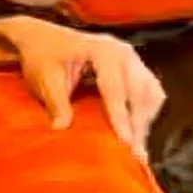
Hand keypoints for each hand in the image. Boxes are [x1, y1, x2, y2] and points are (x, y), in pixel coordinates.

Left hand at [0, 18, 165, 158]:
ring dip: (145, 119)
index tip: (124, 142)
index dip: (120, 116)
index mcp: (102, 50)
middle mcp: (123, 52)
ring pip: (150, 92)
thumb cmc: (42, 56)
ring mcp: (132, 59)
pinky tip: (137, 131)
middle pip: (140, 91)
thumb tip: (62, 129)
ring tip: (137, 147)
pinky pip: (150, 92)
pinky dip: (146, 112)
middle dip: (138, 123)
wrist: (42, 38)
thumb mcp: (45, 79)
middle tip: (136, 154)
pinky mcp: (135, 67)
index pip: (116, 88)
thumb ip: (56, 103)